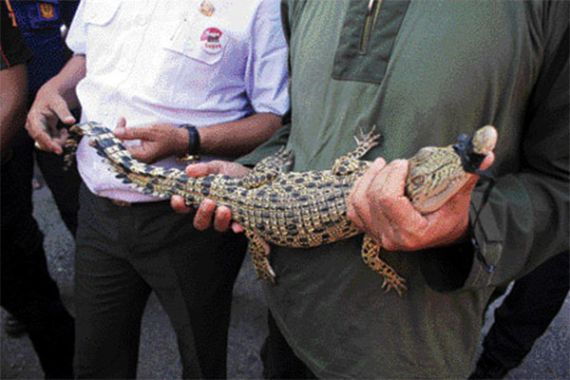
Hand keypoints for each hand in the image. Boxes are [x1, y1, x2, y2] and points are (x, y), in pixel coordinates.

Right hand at [25, 83, 75, 153]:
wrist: (51, 97)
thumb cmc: (54, 99)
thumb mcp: (59, 103)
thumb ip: (64, 112)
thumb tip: (71, 121)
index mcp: (34, 118)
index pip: (39, 134)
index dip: (49, 143)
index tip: (59, 150)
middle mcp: (33, 126)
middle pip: (43, 142)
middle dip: (57, 142)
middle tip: (66, 133)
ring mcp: (37, 131)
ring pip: (47, 144)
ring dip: (58, 141)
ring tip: (64, 130)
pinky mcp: (43, 134)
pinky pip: (51, 142)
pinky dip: (59, 139)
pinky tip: (62, 131)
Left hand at [113, 118, 186, 162]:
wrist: (182, 140)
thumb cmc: (169, 136)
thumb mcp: (151, 131)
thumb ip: (132, 132)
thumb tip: (115, 133)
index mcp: (142, 156)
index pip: (121, 149)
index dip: (115, 137)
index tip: (119, 122)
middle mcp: (140, 161)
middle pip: (121, 150)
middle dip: (117, 135)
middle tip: (121, 121)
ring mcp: (141, 159)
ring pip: (124, 149)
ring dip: (121, 136)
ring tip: (122, 122)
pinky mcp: (143, 155)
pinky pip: (130, 148)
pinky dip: (127, 139)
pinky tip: (127, 130)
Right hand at [171, 160, 249, 232]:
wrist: (256, 178)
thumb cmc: (232, 174)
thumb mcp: (218, 167)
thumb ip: (204, 169)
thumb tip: (189, 170)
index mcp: (201, 200)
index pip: (185, 207)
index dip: (179, 205)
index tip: (178, 198)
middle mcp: (211, 213)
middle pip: (200, 222)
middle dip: (202, 214)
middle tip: (208, 202)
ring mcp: (225, 220)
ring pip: (217, 227)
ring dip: (219, 219)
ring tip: (224, 208)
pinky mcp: (240, 222)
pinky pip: (236, 228)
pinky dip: (236, 227)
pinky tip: (238, 226)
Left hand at [347, 154, 493, 250]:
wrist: (445, 232)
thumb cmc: (453, 214)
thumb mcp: (462, 193)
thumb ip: (470, 170)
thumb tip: (486, 150)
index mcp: (412, 232)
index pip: (388, 200)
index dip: (392, 177)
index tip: (404, 163)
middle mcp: (391, 238)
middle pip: (373, 198)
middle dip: (383, 175)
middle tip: (398, 163)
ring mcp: (378, 235)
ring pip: (359, 202)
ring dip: (367, 179)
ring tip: (381, 165)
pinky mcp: (370, 230)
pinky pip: (353, 209)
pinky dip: (358, 190)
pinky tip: (370, 177)